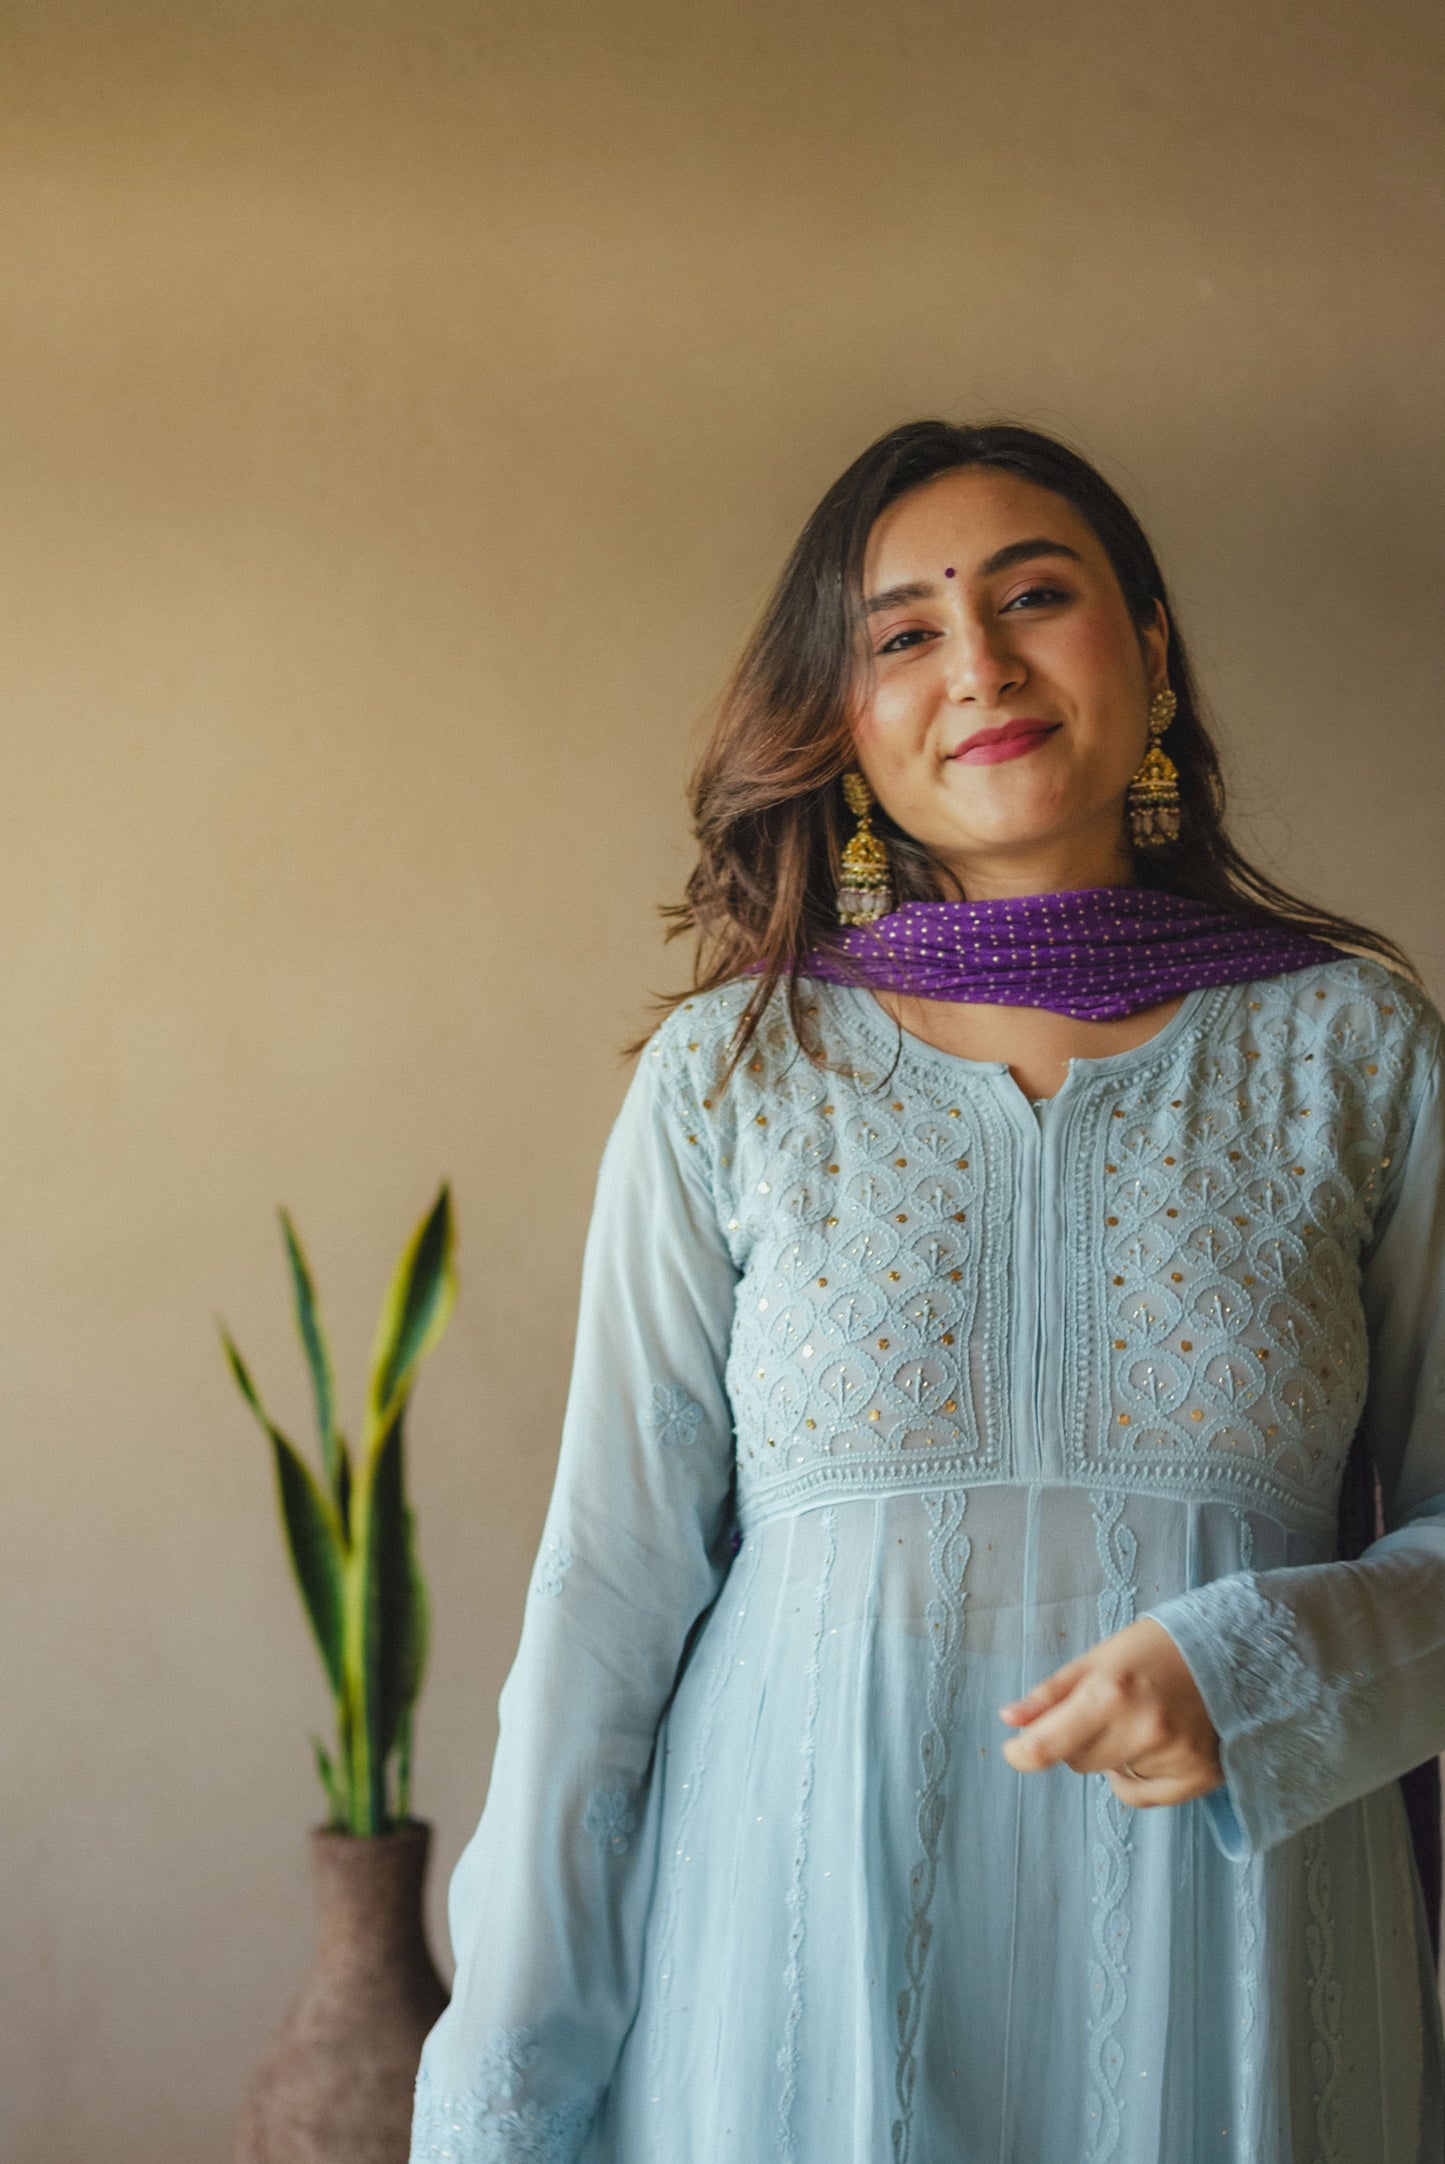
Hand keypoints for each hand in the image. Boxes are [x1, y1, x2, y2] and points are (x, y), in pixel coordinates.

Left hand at [997, 1616, 1223, 1805]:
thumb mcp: (1098, 1659)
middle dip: (1078, 1739)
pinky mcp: (1198, 1778)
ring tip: (1140, 1718)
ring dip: (1112, 1755)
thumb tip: (1009, 1721)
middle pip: (1077, 1761)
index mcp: (1110, 1694)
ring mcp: (1173, 1758)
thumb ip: (1051, 1694)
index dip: (1022, 1753)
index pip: (1047, 1747)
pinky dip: (1138, 1776)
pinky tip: (1157, 1744)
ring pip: (1109, 1776)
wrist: (1233, 1652)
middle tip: (1105, 1708)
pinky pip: (1141, 1795)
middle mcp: (1142, 1730)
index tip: (1016, 1750)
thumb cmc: (1157, 1648)